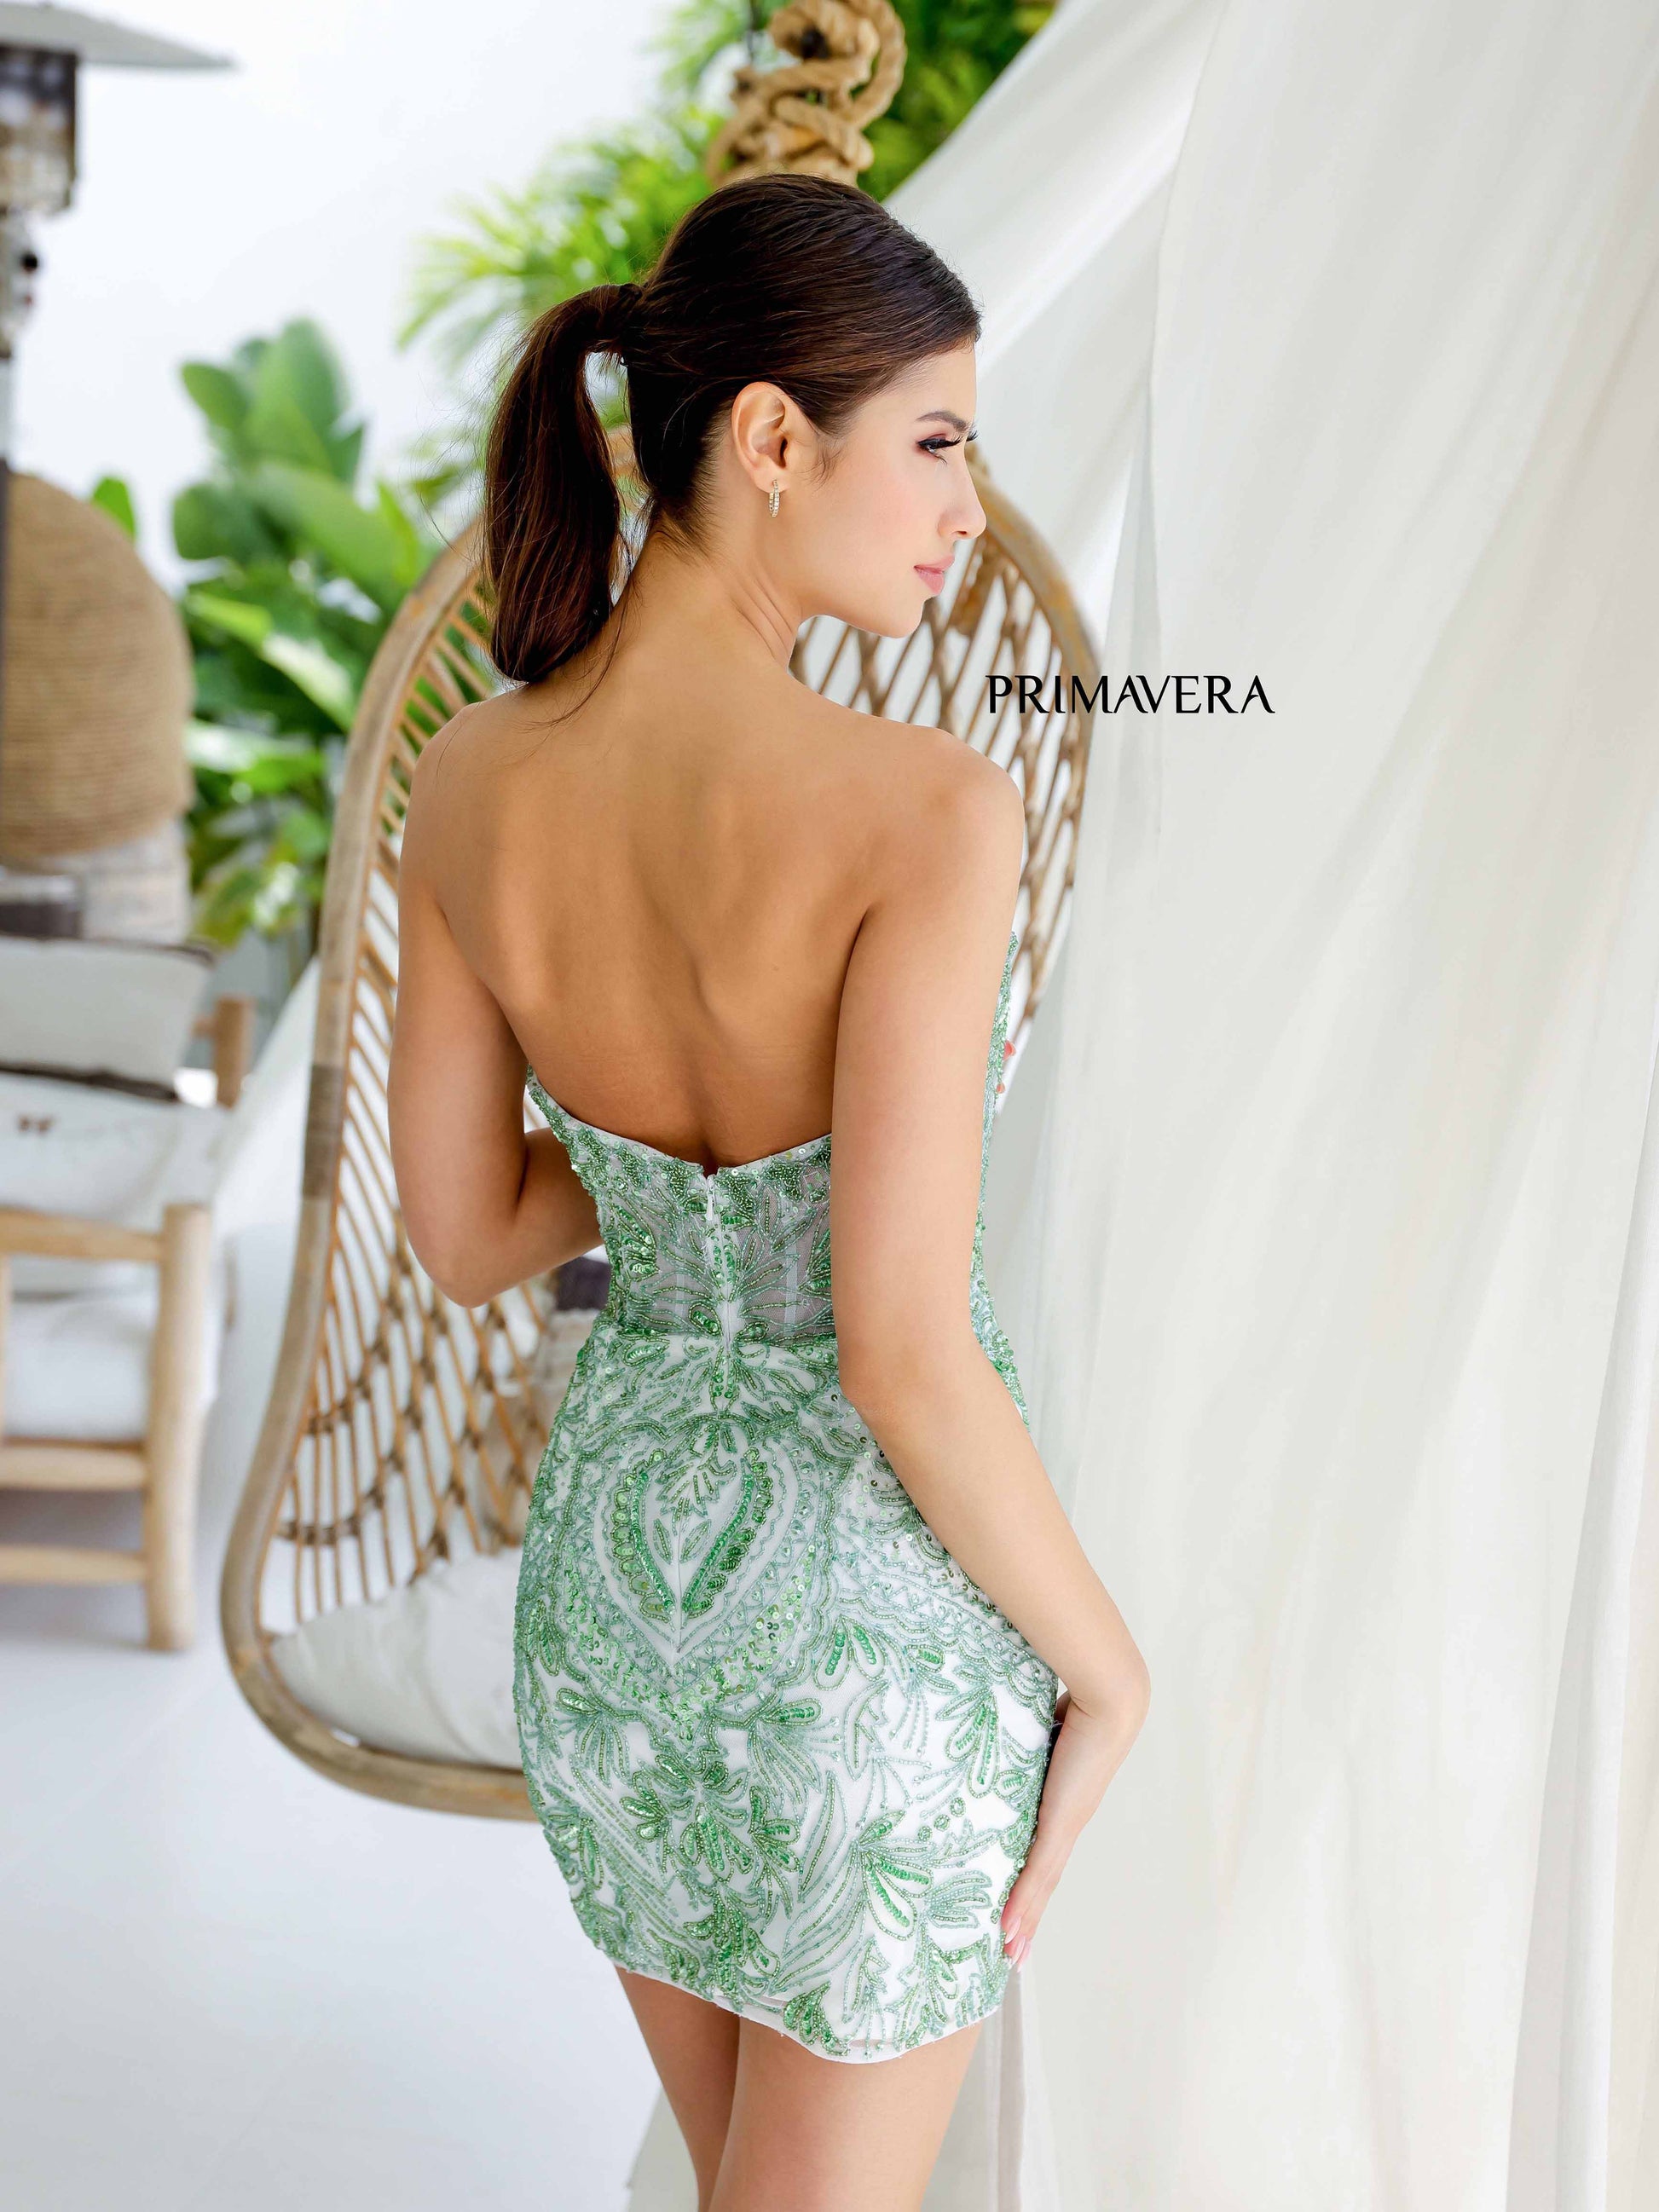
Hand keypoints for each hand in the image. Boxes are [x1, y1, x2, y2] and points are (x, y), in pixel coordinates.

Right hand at [999, 1682, 1143, 1968]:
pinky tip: (1010, 1929)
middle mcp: (1068, 1820)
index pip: (1042, 1853)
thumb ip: (1022, 1737)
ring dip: (1025, 1922)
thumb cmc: (1076, 1701)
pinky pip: (1038, 1871)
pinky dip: (1023, 1903)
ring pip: (1041, 1885)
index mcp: (1063, 1802)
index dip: (1030, 1886)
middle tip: (1013, 1954)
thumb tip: (994, 1724)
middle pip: (1043, 1880)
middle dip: (1029, 1917)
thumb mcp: (1037, 1729)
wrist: (1108, 1699)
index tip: (1017, 1914)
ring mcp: (1067, 1824)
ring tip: (1010, 1954)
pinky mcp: (1061, 1821)